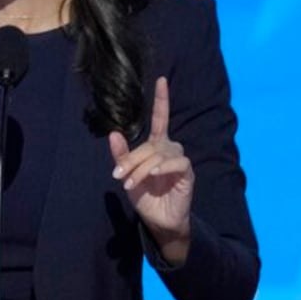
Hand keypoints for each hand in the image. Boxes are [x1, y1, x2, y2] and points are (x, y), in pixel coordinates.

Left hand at [108, 77, 194, 258]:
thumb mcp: (127, 174)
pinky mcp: (187, 173)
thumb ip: (121, 155)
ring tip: (131, 183)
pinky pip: (177, 162)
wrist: (157, 220)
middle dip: (131, 159)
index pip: (161, 117)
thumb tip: (113, 133)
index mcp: (156, 145)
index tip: (161, 79)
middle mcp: (169, 148)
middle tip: (119, 175)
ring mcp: (179, 160)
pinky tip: (154, 174)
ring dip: (142, 167)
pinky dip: (163, 167)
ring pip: (159, 154)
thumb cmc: (145, 195)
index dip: (161, 99)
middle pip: (149, 144)